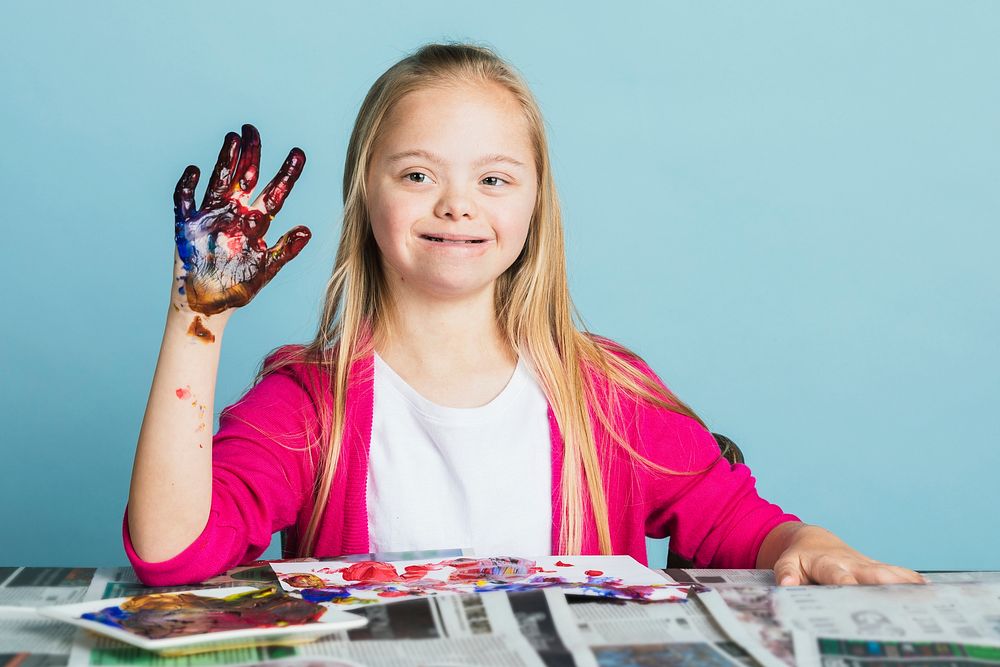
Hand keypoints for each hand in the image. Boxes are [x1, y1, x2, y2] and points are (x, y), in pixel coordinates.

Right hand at [173, 123, 310, 315]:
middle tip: (254, 129)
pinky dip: (188, 186)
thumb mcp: (266, 269)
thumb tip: (307, 229)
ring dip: (225, 160)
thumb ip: (285, 250)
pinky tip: (195, 170)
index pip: (275, 192)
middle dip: (251, 154)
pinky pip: (185, 200)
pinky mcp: (186, 226)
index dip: (287, 173)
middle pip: (245, 177)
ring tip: (232, 138)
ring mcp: (211, 217)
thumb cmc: (238, 288)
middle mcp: (235, 214)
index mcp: (256, 223)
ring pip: (219, 180)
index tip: (298, 153)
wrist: (209, 307)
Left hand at [761, 523, 926, 585]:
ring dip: (905, 581)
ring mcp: (866, 565)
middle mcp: (851, 563)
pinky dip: (912, 581)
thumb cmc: (799, 558)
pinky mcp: (876, 568)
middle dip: (885, 581)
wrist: (813, 541)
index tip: (852, 587)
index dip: (846, 581)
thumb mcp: (786, 564)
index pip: (837, 575)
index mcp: (827, 564)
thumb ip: (786, 575)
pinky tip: (930, 592)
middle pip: (871, 572)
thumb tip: (786, 586)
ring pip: (888, 571)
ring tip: (927, 593)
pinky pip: (897, 573)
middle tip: (902, 591)